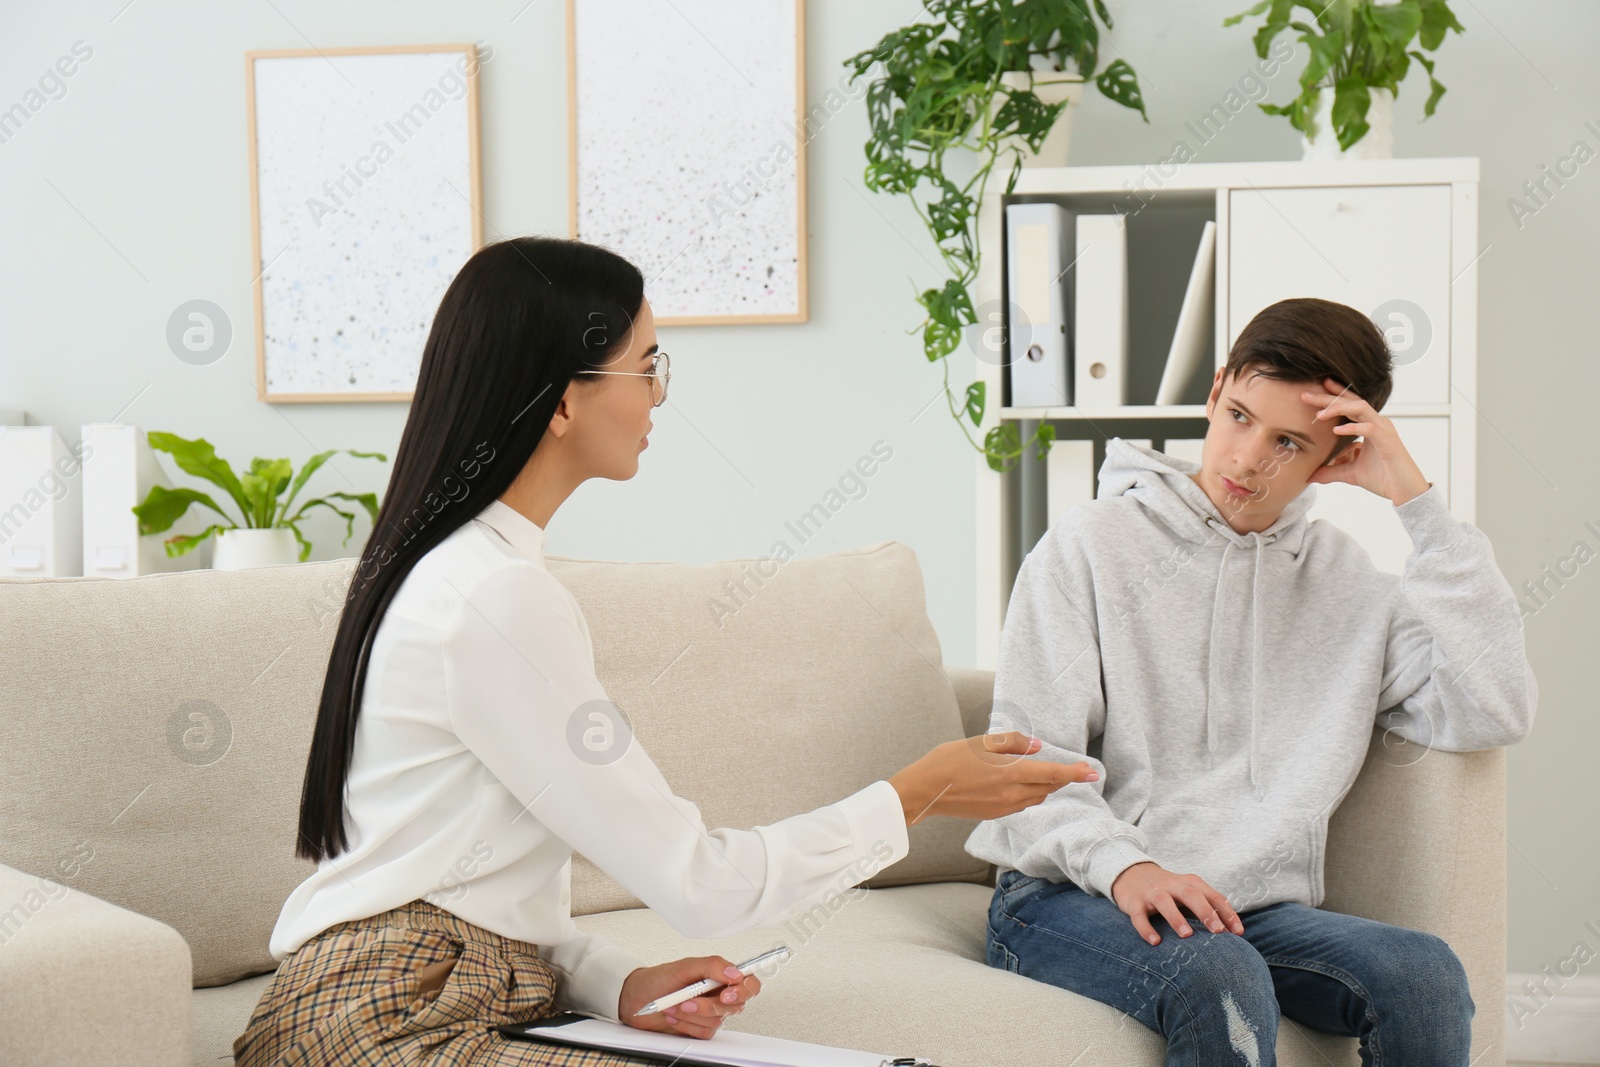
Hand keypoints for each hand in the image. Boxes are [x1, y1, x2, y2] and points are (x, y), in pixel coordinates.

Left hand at [617, 956, 761, 1039]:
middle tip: (691, 1000)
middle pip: (735, 1005)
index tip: (728, 992)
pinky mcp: (700, 1028)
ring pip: (717, 1021)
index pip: (748, 982)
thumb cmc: (658, 979)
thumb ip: (712, 965)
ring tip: (674, 1004)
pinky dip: (686, 1024)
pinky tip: (675, 1016)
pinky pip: (704, 1032)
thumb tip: (734, 971)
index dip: (745, 989)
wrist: (636, 999)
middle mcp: (718, 994)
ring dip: (691, 1014)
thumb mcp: (684, 966)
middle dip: (710, 1005)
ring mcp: (710, 1012)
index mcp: (719, 975)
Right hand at [888, 731, 1098, 824]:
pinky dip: (1029, 792)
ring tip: (1043, 772)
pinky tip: (1020, 782)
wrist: (924, 791)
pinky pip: (1022, 803)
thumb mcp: (979, 743)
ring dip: (1045, 785)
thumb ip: (1011, 743)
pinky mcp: (995, 814)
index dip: (1074, 773)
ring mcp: (1003, 807)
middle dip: (1062, 778)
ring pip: (1036, 797)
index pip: (1051, 774)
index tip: (1093, 772)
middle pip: (1048, 787)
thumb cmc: (948, 761)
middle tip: (1074, 768)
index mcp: (1009, 774)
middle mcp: (1010, 795)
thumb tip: (1035, 746)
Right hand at [1110, 861, 1244, 945]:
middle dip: (1206, 911)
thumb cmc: (1169, 891)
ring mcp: (1152, 892)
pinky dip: (1146, 928)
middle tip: (1218, 931)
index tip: (1238, 932)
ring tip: (1187, 935)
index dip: (1227, 913)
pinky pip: (1139, 915)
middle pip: (1191, 894)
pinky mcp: (1134, 902)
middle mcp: (1172, 885)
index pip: (1213, 896)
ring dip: (1176, 917)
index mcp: (1190, 883)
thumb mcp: (1188, 893)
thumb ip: (1207, 908)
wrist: (1131, 875)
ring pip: (1164, 902)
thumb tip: (1233, 933)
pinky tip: (1155, 941)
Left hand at [1300, 377, 1431, 504]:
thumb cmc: (1383, 478)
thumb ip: (1330, 472)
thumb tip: (1310, 476)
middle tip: (1306, 395)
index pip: (1351, 404)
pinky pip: (1369, 428)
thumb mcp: (1349, 474)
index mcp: (1369, 426)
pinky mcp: (1388, 442)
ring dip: (1338, 408)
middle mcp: (1377, 423)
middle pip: (1352, 402)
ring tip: (1319, 415)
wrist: (1405, 492)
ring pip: (1361, 408)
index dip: (1334, 395)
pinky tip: (1336, 431)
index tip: (1313, 390)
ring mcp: (1384, 430)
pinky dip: (1352, 428)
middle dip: (1329, 397)